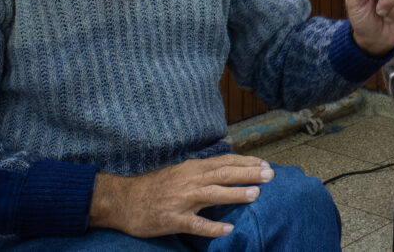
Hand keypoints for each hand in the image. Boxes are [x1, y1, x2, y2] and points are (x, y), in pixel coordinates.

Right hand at [89, 154, 275, 237]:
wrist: (123, 200)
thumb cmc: (154, 187)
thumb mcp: (180, 172)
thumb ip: (202, 170)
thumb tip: (227, 167)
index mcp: (192, 168)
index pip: (224, 161)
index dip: (246, 162)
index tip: (264, 163)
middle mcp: (190, 181)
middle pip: (223, 174)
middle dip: (248, 173)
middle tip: (270, 174)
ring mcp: (182, 200)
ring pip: (213, 195)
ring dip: (235, 194)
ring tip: (256, 194)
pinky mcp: (173, 220)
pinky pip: (195, 225)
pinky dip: (212, 227)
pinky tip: (227, 230)